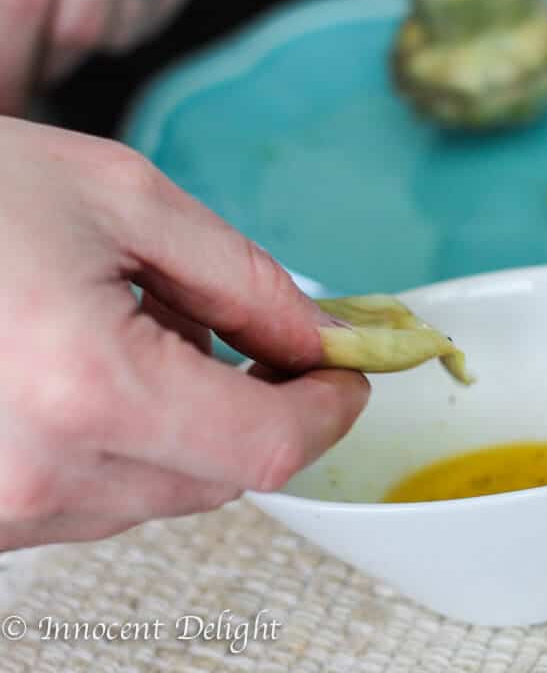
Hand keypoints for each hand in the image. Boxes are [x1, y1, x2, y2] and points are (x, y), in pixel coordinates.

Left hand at [0, 0, 232, 113]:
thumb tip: (6, 93)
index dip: (6, 65)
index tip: (3, 107)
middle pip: (77, 23)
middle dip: (37, 64)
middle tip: (18, 70)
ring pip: (122, 24)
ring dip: (77, 36)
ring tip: (50, 9)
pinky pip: (164, 5)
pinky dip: (126, 14)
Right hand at [0, 118, 368, 550]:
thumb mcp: (119, 199)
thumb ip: (238, 276)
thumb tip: (311, 332)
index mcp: (86, 390)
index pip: (264, 445)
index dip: (327, 411)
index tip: (350, 373)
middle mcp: (39, 474)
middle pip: (222, 474)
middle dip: (266, 406)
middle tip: (271, 340)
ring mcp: (1, 508)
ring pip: (163, 485)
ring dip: (195, 417)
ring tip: (154, 329)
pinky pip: (98, 489)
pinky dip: (134, 435)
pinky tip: (103, 365)